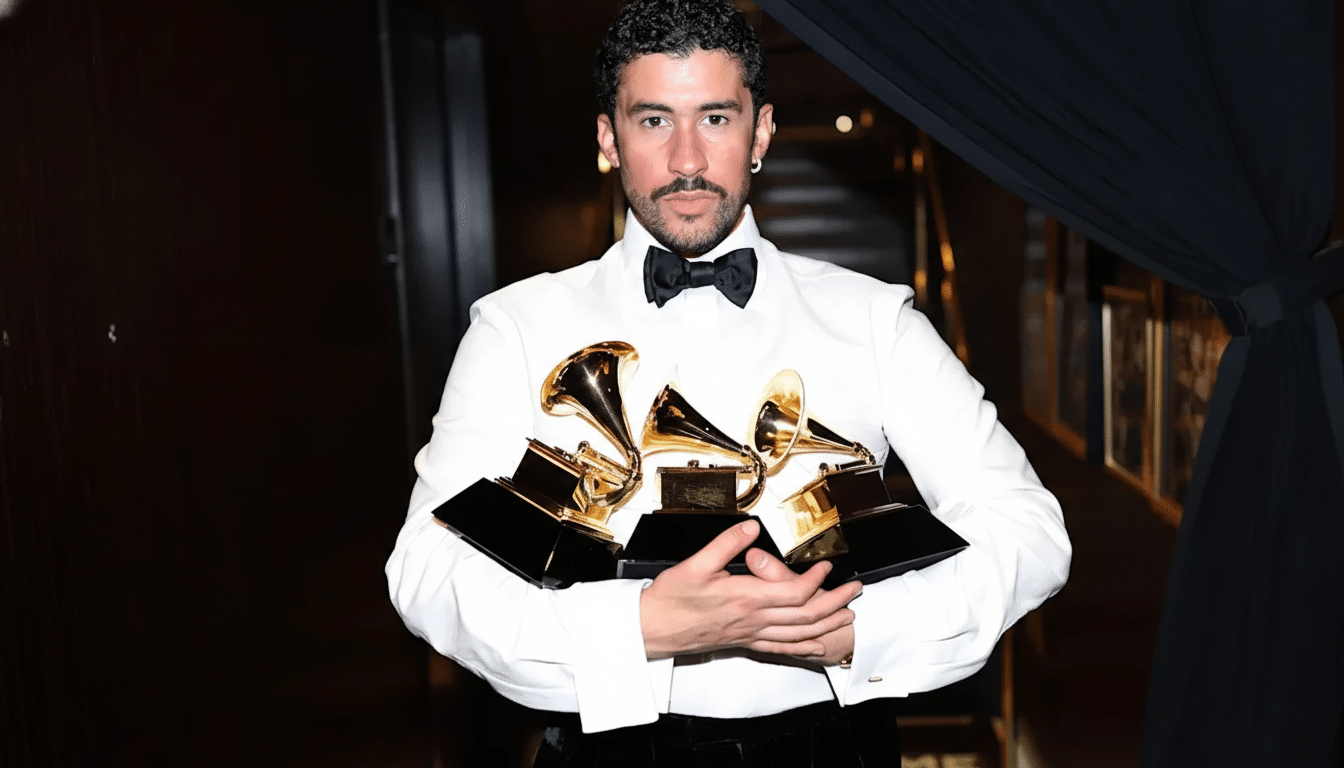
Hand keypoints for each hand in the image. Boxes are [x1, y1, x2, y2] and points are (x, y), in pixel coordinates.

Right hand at [639, 520, 861, 658]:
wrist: (652, 630)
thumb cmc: (670, 600)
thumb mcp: (696, 564)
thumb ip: (727, 544)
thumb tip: (750, 528)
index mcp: (745, 598)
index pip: (793, 592)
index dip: (815, 581)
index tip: (826, 567)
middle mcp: (752, 620)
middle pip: (805, 615)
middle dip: (834, 603)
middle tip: (854, 591)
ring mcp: (749, 634)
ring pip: (798, 634)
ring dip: (826, 625)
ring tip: (846, 616)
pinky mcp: (743, 642)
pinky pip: (780, 648)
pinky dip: (802, 647)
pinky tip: (815, 646)